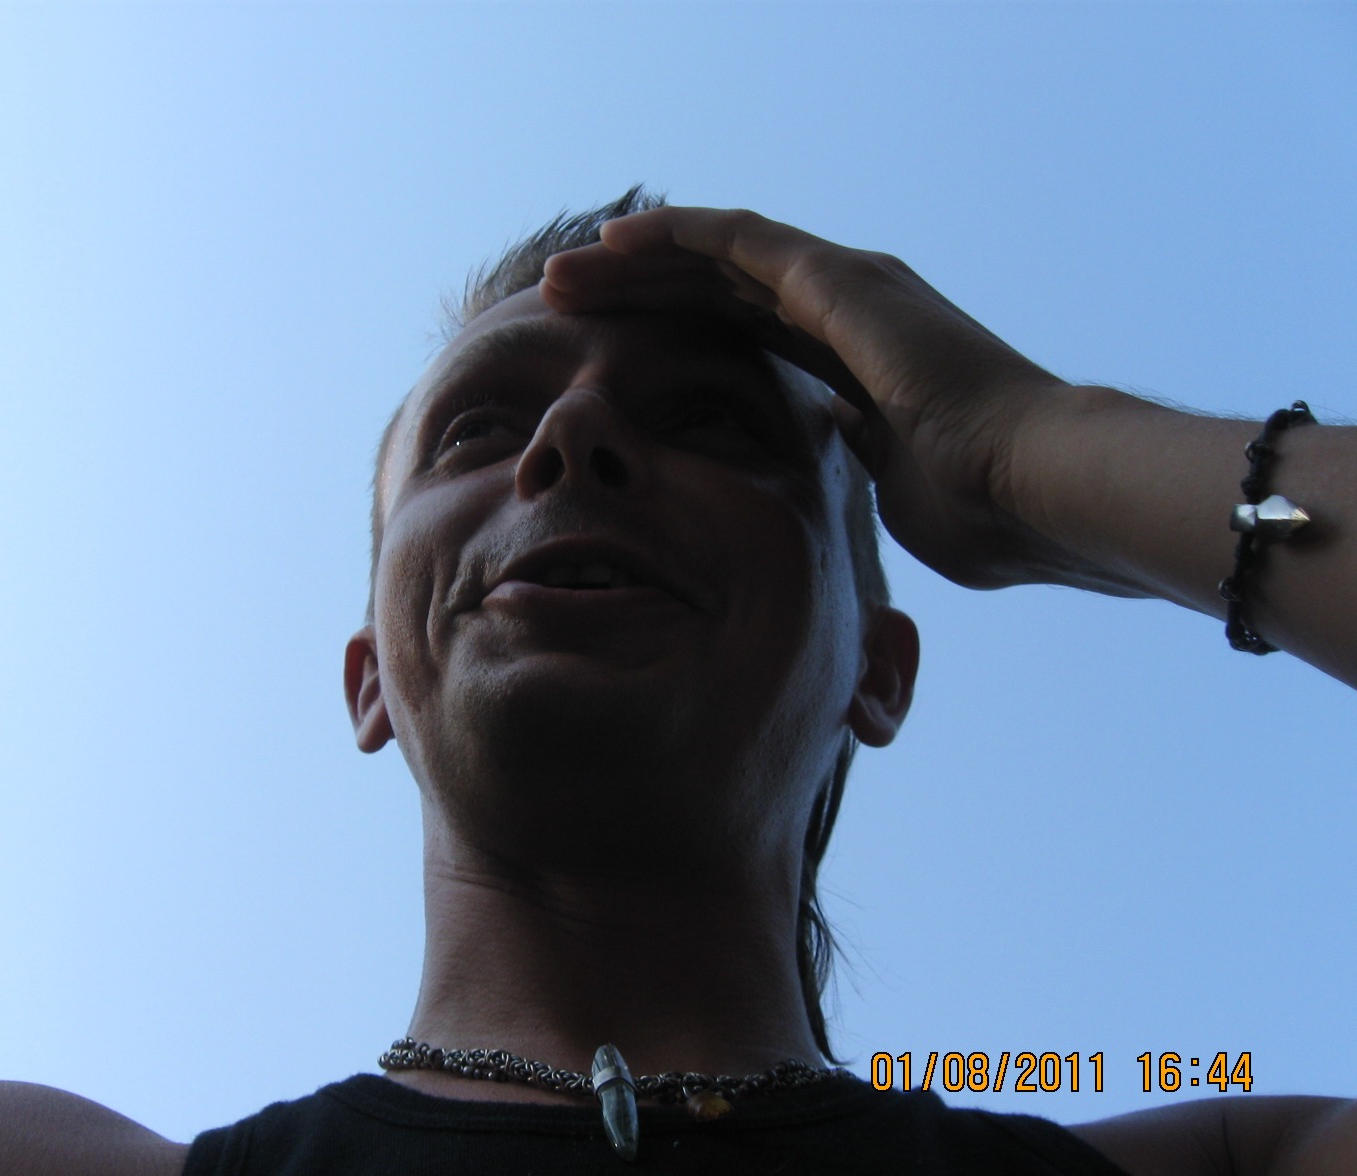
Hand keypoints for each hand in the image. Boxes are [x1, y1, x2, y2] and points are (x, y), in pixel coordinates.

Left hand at [541, 205, 1101, 590]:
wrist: (1032, 489)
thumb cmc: (980, 513)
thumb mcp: (893, 491)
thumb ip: (860, 462)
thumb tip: (831, 464)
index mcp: (858, 360)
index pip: (744, 339)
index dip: (674, 343)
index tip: (611, 362)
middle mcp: (849, 309)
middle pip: (717, 293)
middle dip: (639, 297)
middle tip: (566, 307)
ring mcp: (845, 287)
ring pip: (714, 261)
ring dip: (636, 264)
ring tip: (565, 275)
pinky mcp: (837, 280)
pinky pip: (733, 242)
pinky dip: (671, 239)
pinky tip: (613, 246)